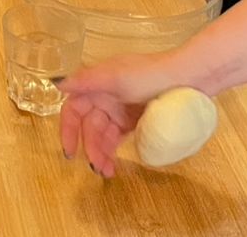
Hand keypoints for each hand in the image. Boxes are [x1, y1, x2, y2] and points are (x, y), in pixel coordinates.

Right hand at [59, 53, 180, 175]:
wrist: (188, 77)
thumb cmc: (150, 74)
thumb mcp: (116, 76)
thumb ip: (86, 81)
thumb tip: (57, 83)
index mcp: (98, 83)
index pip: (74, 108)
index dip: (68, 129)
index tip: (69, 151)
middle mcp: (107, 96)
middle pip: (89, 126)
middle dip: (91, 148)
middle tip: (98, 168)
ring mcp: (122, 108)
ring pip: (104, 135)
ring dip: (102, 153)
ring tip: (108, 172)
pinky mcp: (137, 119)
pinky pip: (119, 137)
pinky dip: (115, 150)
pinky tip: (116, 163)